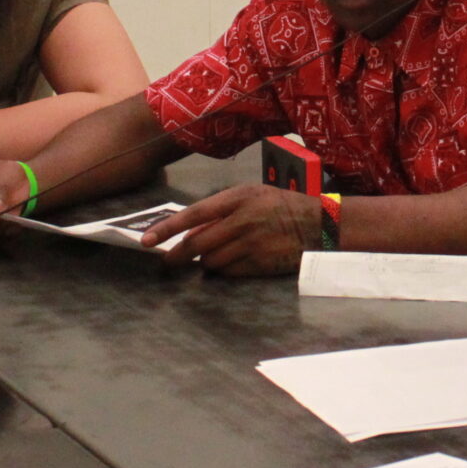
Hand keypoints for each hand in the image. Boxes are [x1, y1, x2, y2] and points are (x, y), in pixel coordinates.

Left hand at [140, 184, 322, 276]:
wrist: (319, 224)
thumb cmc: (281, 205)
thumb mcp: (251, 196)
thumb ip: (221, 211)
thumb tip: (190, 232)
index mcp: (237, 198)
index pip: (193, 215)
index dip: (167, 229)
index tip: (147, 240)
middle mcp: (242, 220)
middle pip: (197, 244)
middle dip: (176, 256)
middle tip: (167, 262)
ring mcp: (251, 244)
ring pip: (210, 261)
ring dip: (205, 262)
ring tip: (213, 256)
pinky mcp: (259, 263)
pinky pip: (228, 272)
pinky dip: (223, 270)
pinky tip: (231, 262)